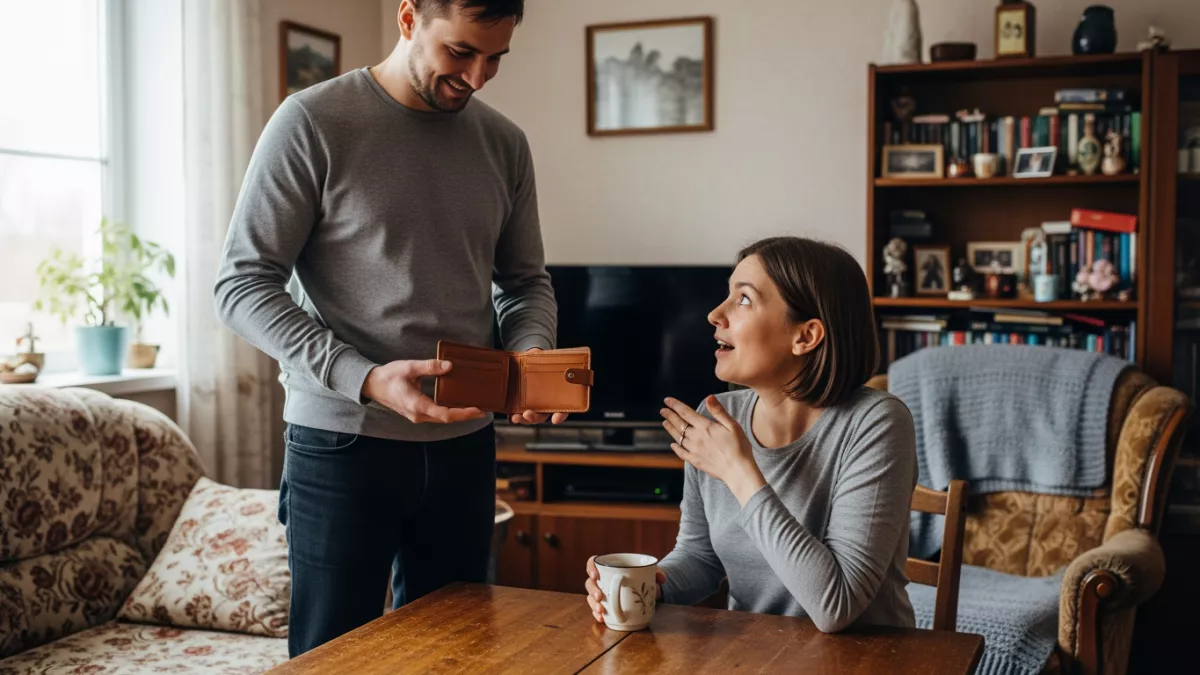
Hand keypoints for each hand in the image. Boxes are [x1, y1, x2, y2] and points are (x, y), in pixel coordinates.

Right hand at [361, 360, 485, 423]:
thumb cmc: (388, 376)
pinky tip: (458, 406)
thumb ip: (429, 366)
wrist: (372, 385)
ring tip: (475, 409)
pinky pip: (436, 415)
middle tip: (484, 410)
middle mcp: (418, 414)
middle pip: (447, 419)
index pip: (445, 414)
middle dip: (466, 415)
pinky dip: (449, 412)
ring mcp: (417, 415)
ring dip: (458, 415)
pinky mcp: (416, 413)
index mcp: (417, 405)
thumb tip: (449, 366)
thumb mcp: (409, 367)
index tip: (478, 409)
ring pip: (442, 419)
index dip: (463, 413)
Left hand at [508, 347, 569, 425]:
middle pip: (543, 415)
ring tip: (516, 417)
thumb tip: (538, 353)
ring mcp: (533, 404)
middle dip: (535, 417)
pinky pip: (518, 413)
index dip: (560, 415)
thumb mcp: (542, 357)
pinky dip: (514, 417)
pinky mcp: (521, 403)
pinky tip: (510, 416)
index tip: (555, 418)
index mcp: (557, 394)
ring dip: (524, 419)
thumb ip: (542, 357)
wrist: (529, 359)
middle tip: (528, 414)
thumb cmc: (540, 359)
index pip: (562, 408)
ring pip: (531, 416)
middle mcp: (546, 402)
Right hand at [585, 555, 665, 623]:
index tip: (596, 575)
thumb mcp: (651, 571)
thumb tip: (662, 578)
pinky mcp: (605, 606)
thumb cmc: (644, 576)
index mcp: (609, 566)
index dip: (590, 567)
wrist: (647, 590)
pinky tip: (601, 618)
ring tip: (601, 611)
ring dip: (593, 604)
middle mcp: (602, 580)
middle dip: (593, 590)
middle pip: (589, 582)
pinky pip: (596, 609)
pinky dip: (597, 614)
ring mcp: (602, 593)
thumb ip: (658, 572)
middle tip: (600, 597)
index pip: (592, 562)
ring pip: (590, 597)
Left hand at [661, 395, 765, 505]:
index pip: (686, 413)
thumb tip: (709, 397)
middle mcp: (696, 438)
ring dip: (671, 429)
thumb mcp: (733, 426)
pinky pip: (681, 453)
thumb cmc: (739, 447)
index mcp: (705, 427)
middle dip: (669, 415)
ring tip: (664, 423)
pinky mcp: (695, 461)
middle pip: (679, 424)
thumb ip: (718, 411)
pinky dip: (676, 448)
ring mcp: (694, 450)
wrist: (738, 471)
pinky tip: (673, 445)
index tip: (667, 400)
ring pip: (678, 437)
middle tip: (662, 410)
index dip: (675, 405)